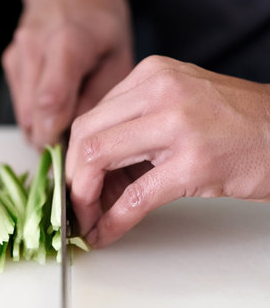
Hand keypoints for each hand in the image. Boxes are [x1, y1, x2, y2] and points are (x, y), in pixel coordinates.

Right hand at [3, 0, 132, 147]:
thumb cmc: (99, 20)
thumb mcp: (117, 56)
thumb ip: (99, 99)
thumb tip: (81, 139)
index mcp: (67, 43)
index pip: (50, 102)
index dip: (56, 138)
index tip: (69, 161)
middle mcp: (34, 49)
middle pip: (32, 115)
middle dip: (51, 142)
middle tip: (74, 153)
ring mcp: (17, 56)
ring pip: (23, 116)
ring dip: (44, 130)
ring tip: (69, 125)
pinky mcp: (10, 63)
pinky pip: (20, 105)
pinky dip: (37, 116)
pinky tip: (56, 106)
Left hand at [66, 55, 269, 247]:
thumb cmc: (234, 121)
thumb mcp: (177, 104)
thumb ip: (134, 126)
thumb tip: (92, 168)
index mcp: (151, 75)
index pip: (90, 118)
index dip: (74, 156)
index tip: (76, 180)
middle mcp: (160, 92)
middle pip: (85, 136)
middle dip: (73, 177)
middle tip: (77, 202)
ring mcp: (177, 125)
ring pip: (98, 159)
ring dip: (85, 198)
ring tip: (87, 218)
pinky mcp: (194, 163)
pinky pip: (136, 197)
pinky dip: (113, 220)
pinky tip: (106, 232)